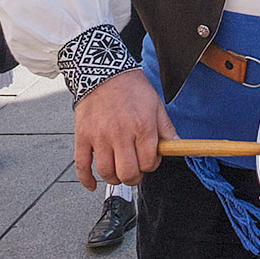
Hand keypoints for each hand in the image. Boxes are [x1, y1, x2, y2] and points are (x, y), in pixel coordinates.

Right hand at [72, 68, 174, 190]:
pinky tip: (94, 185)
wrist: (103, 73)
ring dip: (114, 178)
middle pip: (128, 172)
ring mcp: (99, 137)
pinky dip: (87, 179)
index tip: (150, 160)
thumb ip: (166, 129)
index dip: (152, 165)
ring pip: (106, 171)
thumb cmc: (132, 90)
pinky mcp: (82, 137)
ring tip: (118, 173)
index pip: (149, 162)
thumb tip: (178, 146)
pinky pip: (81, 165)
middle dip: (134, 177)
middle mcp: (120, 134)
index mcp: (142, 127)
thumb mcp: (156, 106)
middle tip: (135, 172)